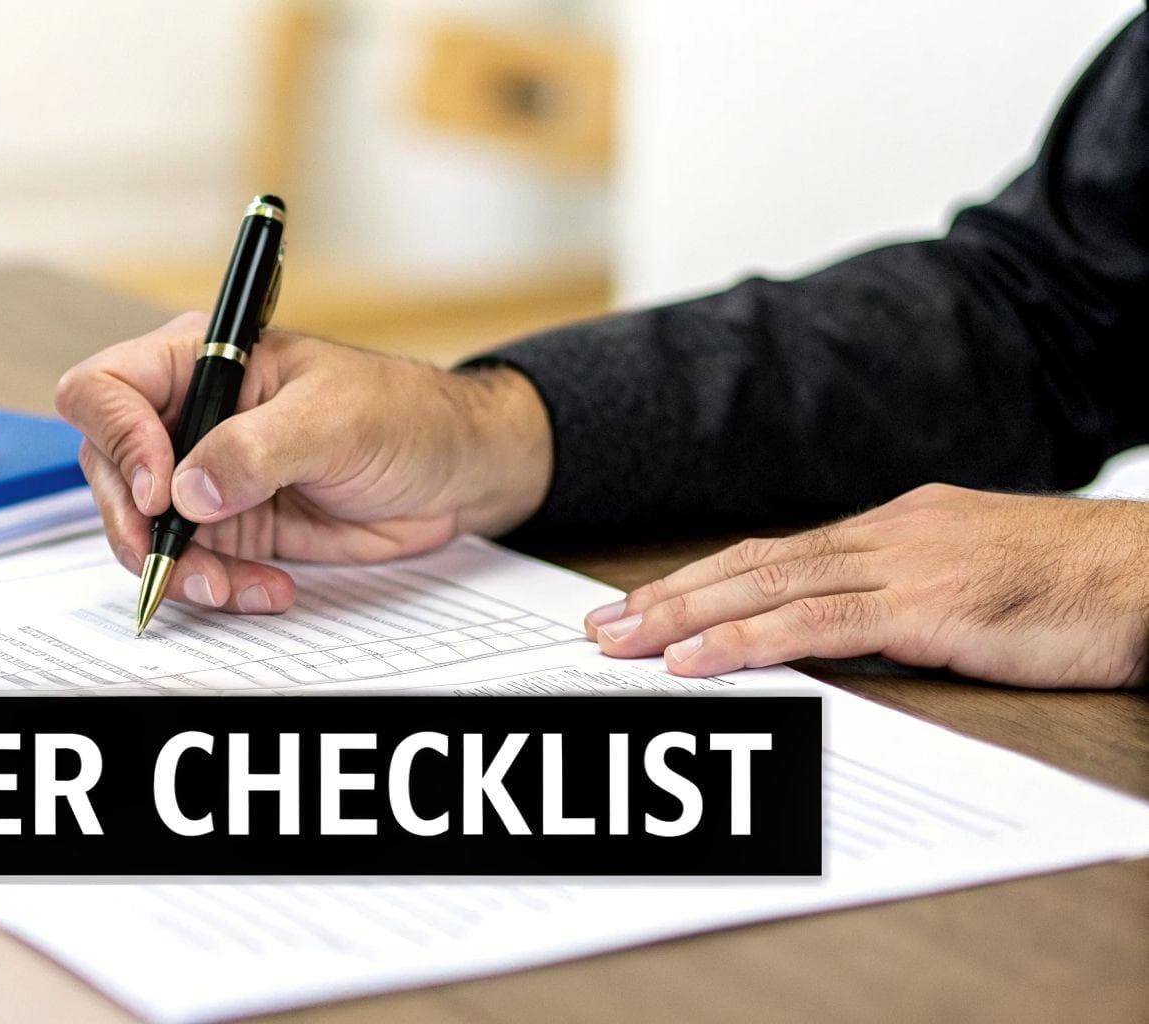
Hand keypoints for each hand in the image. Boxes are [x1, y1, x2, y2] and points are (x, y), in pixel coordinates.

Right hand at [55, 312, 553, 612]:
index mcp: (203, 361)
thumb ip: (255, 449)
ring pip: (144, 531)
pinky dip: (218, 588)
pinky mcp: (231, 527)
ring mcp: (207, 476)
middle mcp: (192, 417)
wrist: (455, 472)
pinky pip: (194, 566)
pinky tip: (266, 588)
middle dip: (136, 524)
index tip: (158, 489)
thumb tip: (188, 489)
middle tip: (178, 557)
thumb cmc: (405, 414)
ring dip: (179, 568)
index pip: (108, 389)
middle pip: (108, 470)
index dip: (117, 440)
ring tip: (233, 585)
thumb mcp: (333, 419)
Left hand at [586, 484, 1148, 687]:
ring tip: (623, 644)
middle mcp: (887, 535)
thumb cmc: (1076, 588)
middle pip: (751, 564)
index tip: (642, 604)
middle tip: (600, 626)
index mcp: (894, 527)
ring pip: (767, 587)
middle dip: (669, 596)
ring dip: (684, 618)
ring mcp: (905, 565)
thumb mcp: (973, 580)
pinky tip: (695, 660)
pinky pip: (815, 625)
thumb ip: (904, 594)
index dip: (701, 578)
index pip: (773, 552)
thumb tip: (840, 625)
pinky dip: (745, 640)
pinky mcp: (929, 606)